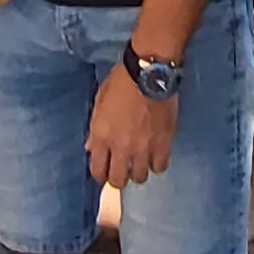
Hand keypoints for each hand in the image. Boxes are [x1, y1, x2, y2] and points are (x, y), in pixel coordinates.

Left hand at [85, 63, 180, 186]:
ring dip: (138, 171)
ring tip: (140, 162)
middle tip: (123, 170)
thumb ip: (95, 128)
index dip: (101, 175)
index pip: (97, 170)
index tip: (105, 172)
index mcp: (102, 136)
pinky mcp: (162, 144)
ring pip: (139, 177)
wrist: (149, 73)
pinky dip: (156, 164)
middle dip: (119, 178)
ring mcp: (142, 148)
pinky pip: (159, 167)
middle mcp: (120, 147)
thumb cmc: (121, 82)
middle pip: (118, 180)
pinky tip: (155, 156)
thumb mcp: (100, 101)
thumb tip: (91, 147)